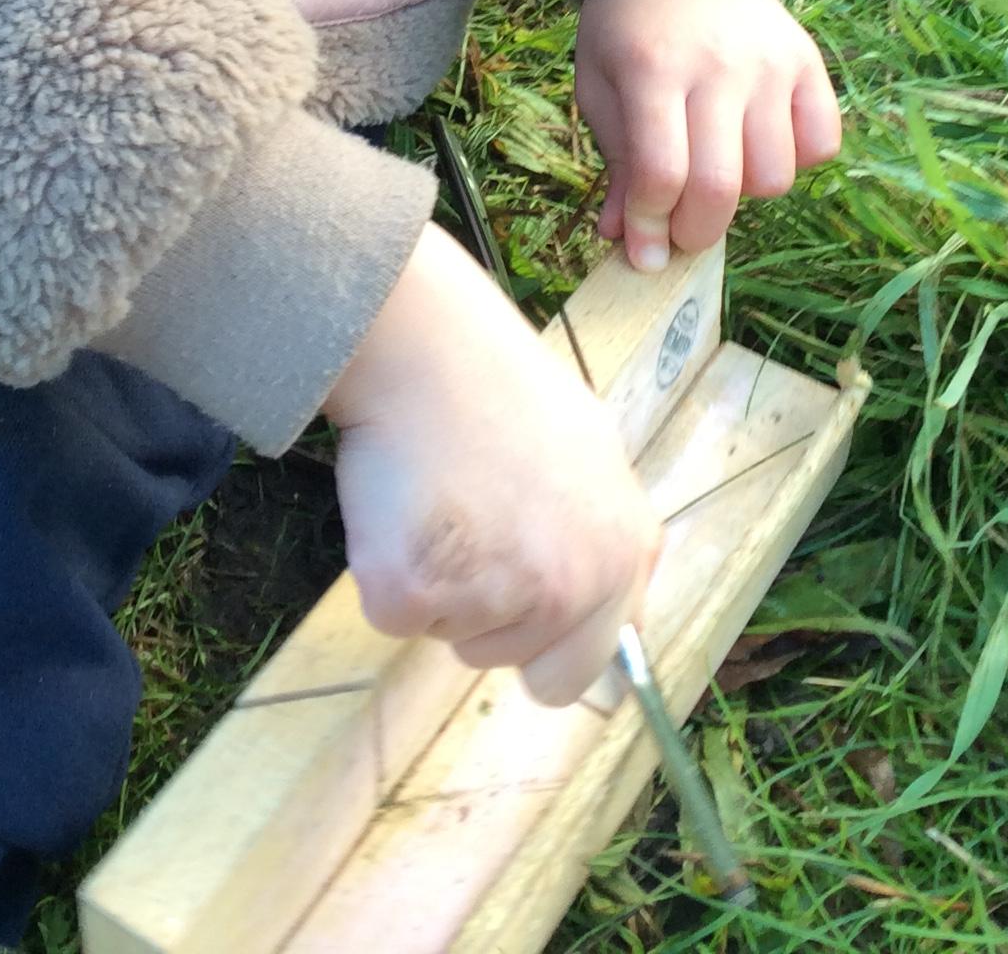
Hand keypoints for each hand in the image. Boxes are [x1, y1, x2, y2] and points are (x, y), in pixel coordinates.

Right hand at [324, 225, 659, 705]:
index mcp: (621, 552)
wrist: (427, 344)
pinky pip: (395, 615)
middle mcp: (572, 586)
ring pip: (452, 637)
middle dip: (485, 620)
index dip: (543, 643)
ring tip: (438, 494)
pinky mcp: (416, 595)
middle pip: (514, 662)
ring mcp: (495, 596)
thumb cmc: (499, 384)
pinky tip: (401, 501)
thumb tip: (596, 608)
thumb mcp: (588, 454)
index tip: (514, 609)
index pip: (586, 663)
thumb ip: (596, 536)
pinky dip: (386, 569)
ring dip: (437, 585)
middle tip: (464, 531)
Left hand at [574, 0, 840, 270]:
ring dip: (744, 194)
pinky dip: (795, 161)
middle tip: (681, 233)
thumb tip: (626, 243)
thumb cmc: (628, 32)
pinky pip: (820, 145)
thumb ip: (618, 163)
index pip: (660, 172)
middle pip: (719, 185)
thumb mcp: (599, 86)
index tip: (644, 250)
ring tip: (718, 164)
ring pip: (775, 177)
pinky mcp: (808, 61)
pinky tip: (757, 139)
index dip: (650, 225)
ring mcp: (770, 62)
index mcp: (652, 68)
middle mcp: (718, 64)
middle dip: (696, 232)